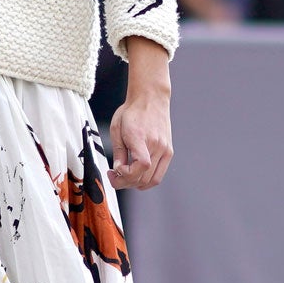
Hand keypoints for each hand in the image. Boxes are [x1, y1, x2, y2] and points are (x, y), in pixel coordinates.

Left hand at [109, 37, 172, 191]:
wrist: (150, 98)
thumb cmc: (132, 111)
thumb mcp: (117, 128)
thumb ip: (118, 151)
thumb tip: (118, 170)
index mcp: (141, 137)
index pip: (141, 166)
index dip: (126, 175)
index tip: (114, 171)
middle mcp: (157, 145)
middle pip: (144, 177)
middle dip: (126, 182)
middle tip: (114, 176)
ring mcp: (165, 149)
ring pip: (152, 180)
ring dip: (136, 183)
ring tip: (125, 176)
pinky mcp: (168, 152)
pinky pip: (159, 175)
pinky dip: (147, 180)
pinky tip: (136, 174)